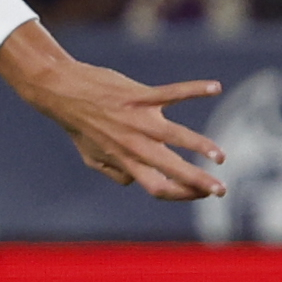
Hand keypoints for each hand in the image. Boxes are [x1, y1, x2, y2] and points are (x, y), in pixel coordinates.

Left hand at [0, 28, 224, 200]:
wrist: (59, 91)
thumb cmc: (79, 124)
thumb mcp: (91, 157)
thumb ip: (115, 172)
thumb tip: (136, 182)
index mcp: (125, 160)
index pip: (157, 187)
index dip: (181, 194)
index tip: (202, 194)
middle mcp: (133, 144)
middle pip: (170, 169)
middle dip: (198, 182)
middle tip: (221, 190)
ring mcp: (137, 120)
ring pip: (175, 137)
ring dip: (200, 146)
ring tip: (219, 156)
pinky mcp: (139, 96)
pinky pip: (171, 93)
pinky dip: (194, 90)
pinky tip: (216, 87)